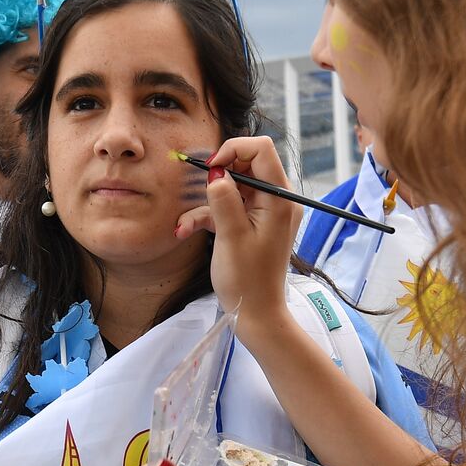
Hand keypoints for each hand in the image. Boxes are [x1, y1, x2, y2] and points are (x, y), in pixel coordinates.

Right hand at [175, 137, 300, 326]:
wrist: (257, 314)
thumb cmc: (247, 280)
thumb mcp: (231, 236)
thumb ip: (224, 199)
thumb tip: (216, 174)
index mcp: (279, 199)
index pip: (262, 150)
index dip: (233, 151)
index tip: (211, 170)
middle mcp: (277, 201)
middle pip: (247, 165)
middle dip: (218, 176)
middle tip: (199, 193)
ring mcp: (265, 213)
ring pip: (234, 188)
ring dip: (207, 202)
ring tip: (186, 225)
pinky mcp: (253, 225)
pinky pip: (230, 208)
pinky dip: (209, 216)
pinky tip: (186, 230)